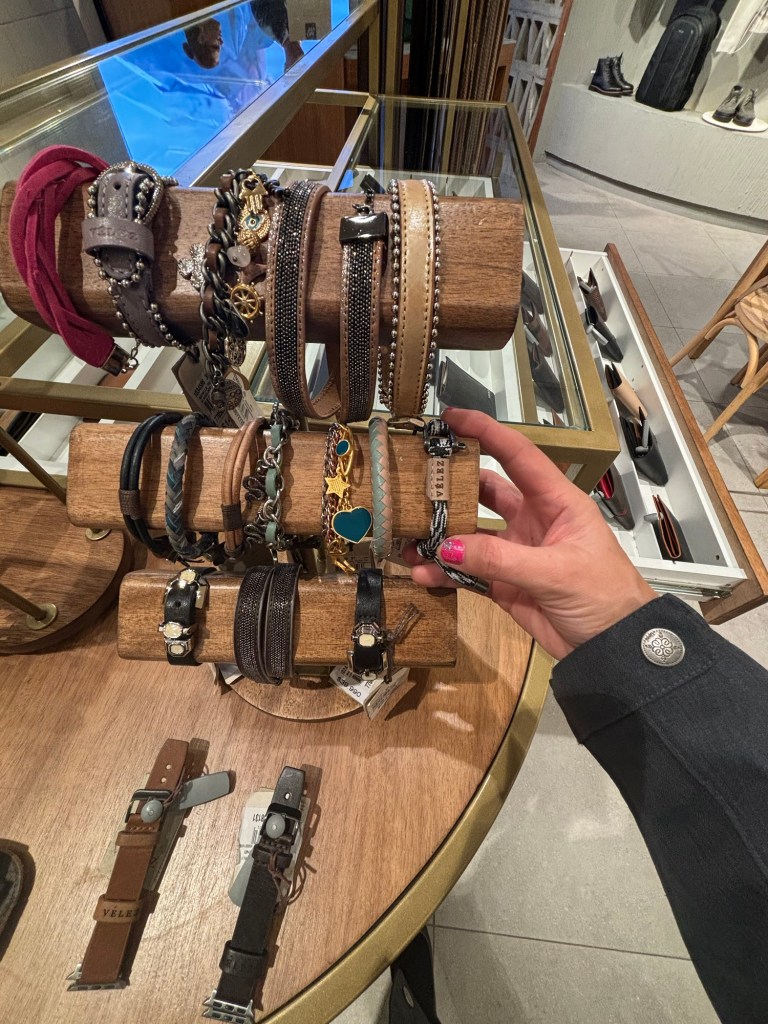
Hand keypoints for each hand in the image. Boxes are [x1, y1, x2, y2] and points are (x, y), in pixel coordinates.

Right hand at [407, 409, 655, 659]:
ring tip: (407, 536)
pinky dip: (443, 573)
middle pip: (484, 490)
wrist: (614, 649)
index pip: (517, 456)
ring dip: (440, 535)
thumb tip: (446, 547)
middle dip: (450, 484)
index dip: (485, 432)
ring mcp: (516, 552)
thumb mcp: (556, 572)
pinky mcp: (504, 585)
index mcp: (556, 502)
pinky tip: (421, 574)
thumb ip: (501, 559)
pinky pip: (466, 572)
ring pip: (469, 534)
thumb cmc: (604, 596)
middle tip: (413, 479)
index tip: (450, 417)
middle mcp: (533, 520)